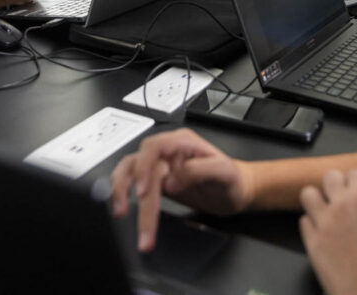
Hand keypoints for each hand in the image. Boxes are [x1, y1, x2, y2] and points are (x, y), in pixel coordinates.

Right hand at [109, 128, 253, 252]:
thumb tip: (170, 181)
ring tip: (119, 211)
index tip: (142, 191)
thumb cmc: (233, 179)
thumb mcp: (223, 172)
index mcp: (183, 142)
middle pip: (140, 163)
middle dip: (130, 189)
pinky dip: (124, 193)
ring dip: (120, 189)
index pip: (154, 147)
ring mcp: (161, 166)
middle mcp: (169, 152)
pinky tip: (120, 205)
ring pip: (130, 170)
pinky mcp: (158, 182)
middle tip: (127, 214)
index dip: (143, 167)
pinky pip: (134, 183)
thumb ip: (197, 171)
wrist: (237, 191)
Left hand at [300, 166, 356, 294]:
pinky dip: (312, 225)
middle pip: (330, 176)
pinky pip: (303, 221)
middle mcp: (343, 203)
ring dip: (317, 201)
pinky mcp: (312, 242)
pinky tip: (323, 235)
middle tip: (344, 202)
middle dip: (336, 186)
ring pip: (308, 194)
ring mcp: (324, 222)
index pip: (356, 172)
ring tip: (327, 214)